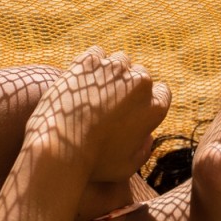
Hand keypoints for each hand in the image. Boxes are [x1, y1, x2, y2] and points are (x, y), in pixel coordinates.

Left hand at [26, 47, 171, 182]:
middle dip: (128, 86)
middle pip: (141, 75)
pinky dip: (90, 63)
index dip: (146, 101)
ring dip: (110, 73)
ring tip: (93, 90)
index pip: (162, 93)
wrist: (58, 148)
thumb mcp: (128, 167)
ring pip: (119, 61)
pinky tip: (80, 80)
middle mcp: (140, 83)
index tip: (131, 109)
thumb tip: (148, 136)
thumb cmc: (93, 164)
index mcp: (155, 107)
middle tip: (108, 101)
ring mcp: (114, 68)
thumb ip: (144, 150)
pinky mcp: (88, 61)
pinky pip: (96, 53)